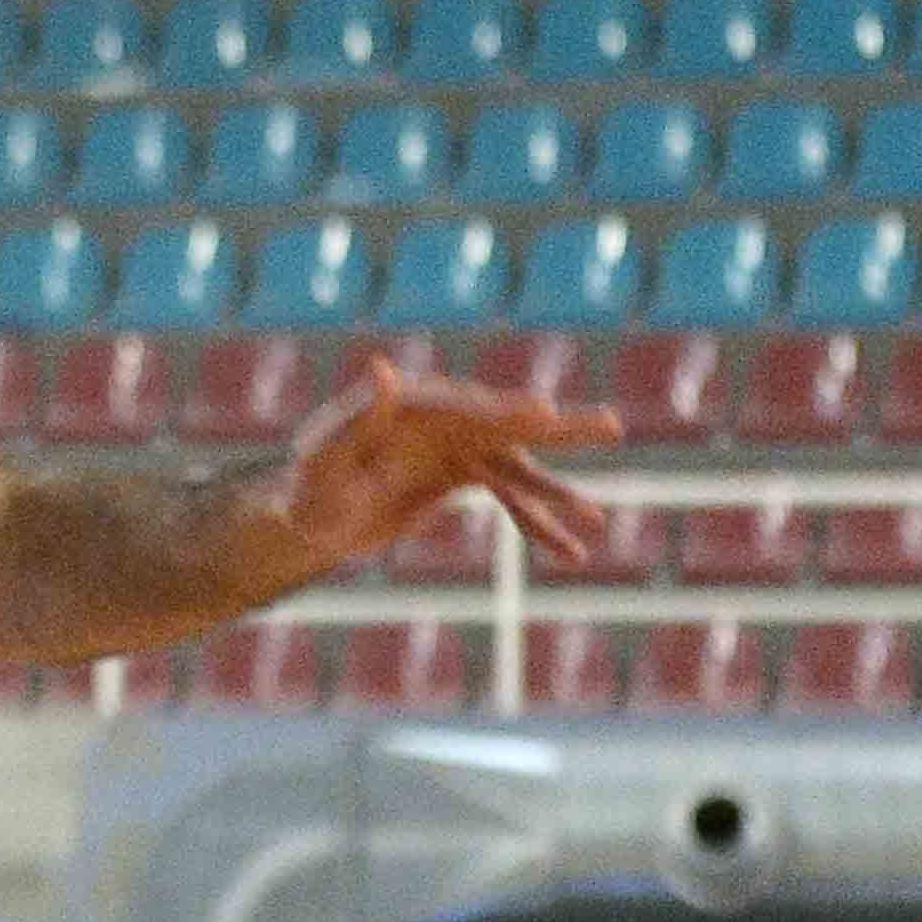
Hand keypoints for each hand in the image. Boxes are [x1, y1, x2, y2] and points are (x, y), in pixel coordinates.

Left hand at [255, 354, 618, 570]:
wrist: (309, 518)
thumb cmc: (309, 484)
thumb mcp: (328, 457)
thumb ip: (362, 417)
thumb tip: (381, 370)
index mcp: (415, 405)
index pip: (470, 407)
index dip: (507, 411)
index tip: (545, 412)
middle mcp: (445, 420)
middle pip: (510, 425)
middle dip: (562, 430)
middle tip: (612, 425)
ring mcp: (457, 448)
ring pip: (519, 469)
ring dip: (557, 493)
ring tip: (596, 517)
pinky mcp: (461, 476)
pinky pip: (509, 498)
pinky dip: (537, 523)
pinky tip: (571, 552)